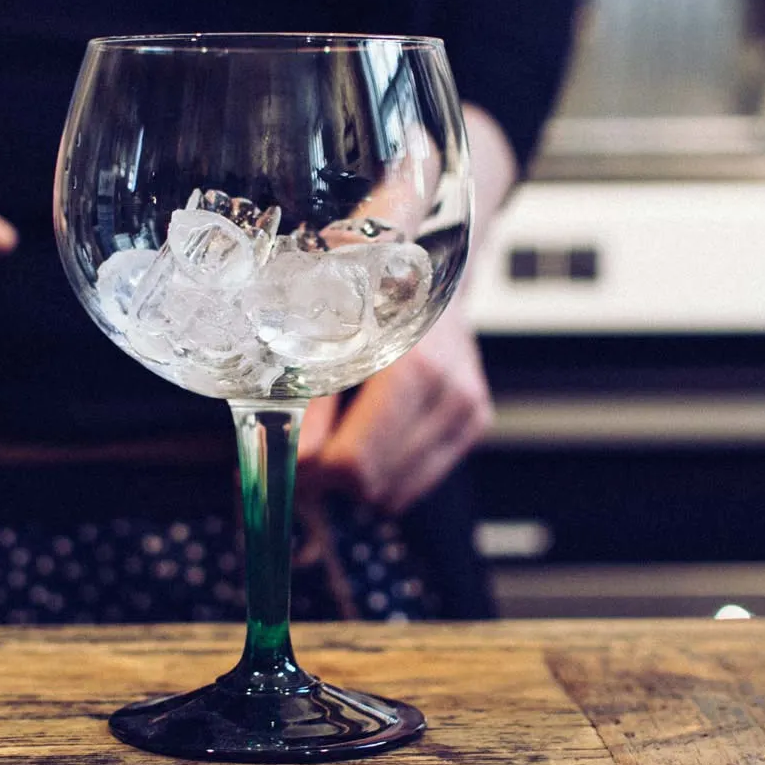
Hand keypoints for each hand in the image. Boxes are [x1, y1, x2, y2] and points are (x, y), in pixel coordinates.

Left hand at [297, 304, 492, 513]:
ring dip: (359, 483)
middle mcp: (451, 394)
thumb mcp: (327, 335)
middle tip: (305, 458)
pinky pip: (418, 483)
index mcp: (414, 368)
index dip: (312, 470)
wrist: (428, 271)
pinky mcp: (475, 423)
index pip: (357, 460)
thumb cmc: (372, 294)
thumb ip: (310, 398)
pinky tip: (372, 441)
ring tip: (336, 445)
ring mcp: (468, 411)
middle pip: (374, 482)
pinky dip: (386, 476)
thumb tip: (296, 459)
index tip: (289, 461)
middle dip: (331, 480)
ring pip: (396, 493)